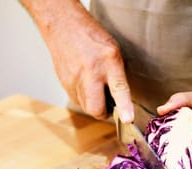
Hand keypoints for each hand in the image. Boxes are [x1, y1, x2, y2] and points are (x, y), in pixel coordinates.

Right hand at [31, 2, 132, 121]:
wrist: (63, 26)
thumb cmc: (93, 38)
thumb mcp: (115, 53)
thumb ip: (118, 76)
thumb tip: (122, 101)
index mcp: (109, 61)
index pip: (119, 89)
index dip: (124, 107)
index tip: (128, 119)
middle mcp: (91, 71)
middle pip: (96, 108)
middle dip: (103, 113)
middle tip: (109, 106)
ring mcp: (74, 78)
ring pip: (85, 106)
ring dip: (93, 104)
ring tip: (96, 89)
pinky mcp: (64, 82)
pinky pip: (76, 100)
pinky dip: (83, 98)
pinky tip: (85, 84)